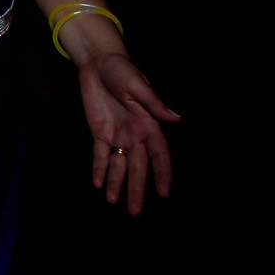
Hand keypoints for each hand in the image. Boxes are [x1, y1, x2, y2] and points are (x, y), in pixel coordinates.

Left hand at [78, 52, 179, 214]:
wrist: (97, 63)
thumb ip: (154, 103)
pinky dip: (99, 169)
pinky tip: (98, 184)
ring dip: (116, 183)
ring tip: (114, 202)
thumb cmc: (122, 71)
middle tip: (135, 211)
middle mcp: (135, 135)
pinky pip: (100, 154)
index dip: (162, 173)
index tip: (163, 193)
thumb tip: (177, 118)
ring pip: (119, 165)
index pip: (159, 154)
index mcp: (149, 125)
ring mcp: (117, 135)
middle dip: (136, 188)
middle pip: (137, 167)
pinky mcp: (99, 132)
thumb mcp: (138, 85)